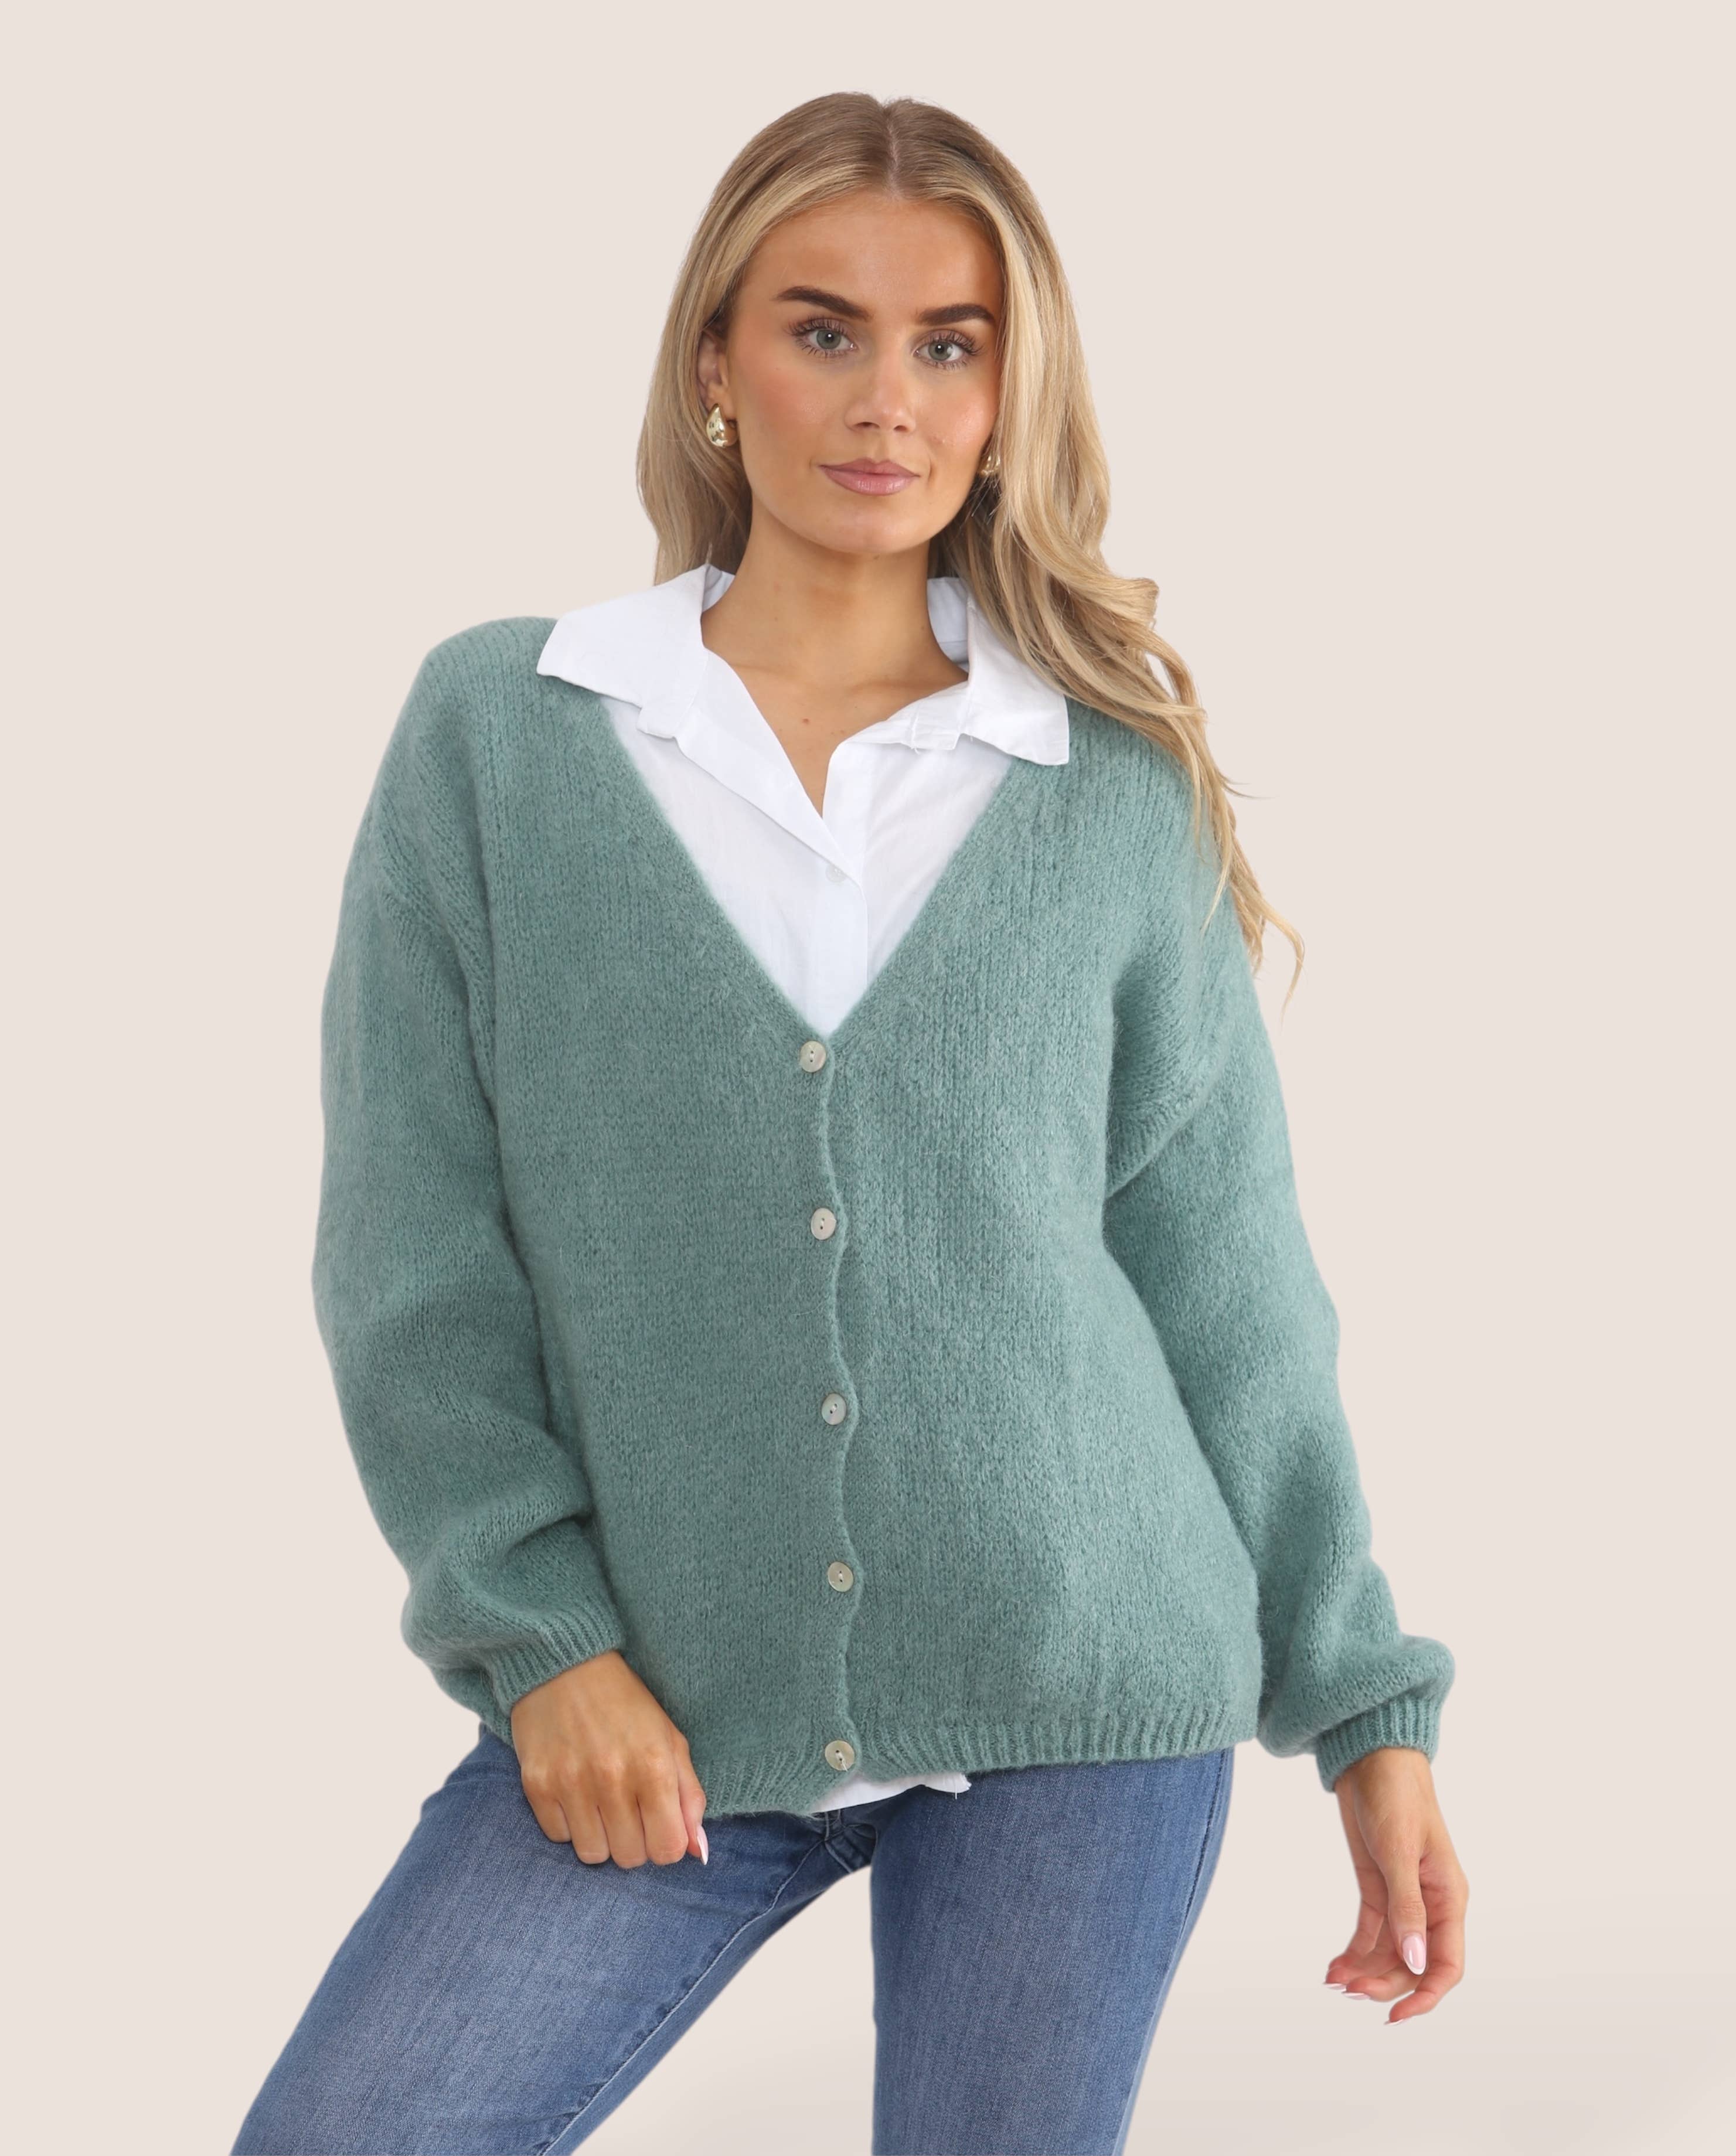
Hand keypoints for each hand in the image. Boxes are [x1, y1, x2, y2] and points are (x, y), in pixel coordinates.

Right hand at [509, 1650, 708, 1869]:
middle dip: (634, 1841)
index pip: (667, 1849)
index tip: (658, 1824)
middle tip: (629, 1809)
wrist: (565, 1664)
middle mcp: (613, 1778)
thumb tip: (697, 1852)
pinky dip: (569, 1823)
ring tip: (601, 1802)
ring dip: (601, 1837)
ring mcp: (571, 1783)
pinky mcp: (537, 1784)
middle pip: (629, 1857)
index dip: (665, 1843)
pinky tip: (575, 1792)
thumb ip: (689, 1797)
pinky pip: (558, 1836)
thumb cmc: (626, 1704)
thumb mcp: (670, 1739)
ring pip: (593, 1854)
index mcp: (654, 1766)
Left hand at [1325, 1745, 1467, 2023]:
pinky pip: (1370, 1932)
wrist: (1372, 1758)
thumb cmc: (1397, 1796)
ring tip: (1335, 1980)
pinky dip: (1354, 1952)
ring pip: (1389, 1952)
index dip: (1425, 1995)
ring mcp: (1402, 1897)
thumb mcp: (1401, 1852)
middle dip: (1384, 1983)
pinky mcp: (1377, 1886)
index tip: (1396, 2016)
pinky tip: (1335, 1966)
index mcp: (1449, 1898)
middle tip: (1349, 1991)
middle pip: (1413, 1963)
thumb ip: (1407, 1908)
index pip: (1447, 1964)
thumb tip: (1415, 1960)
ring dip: (1366, 1971)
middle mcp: (1429, 1904)